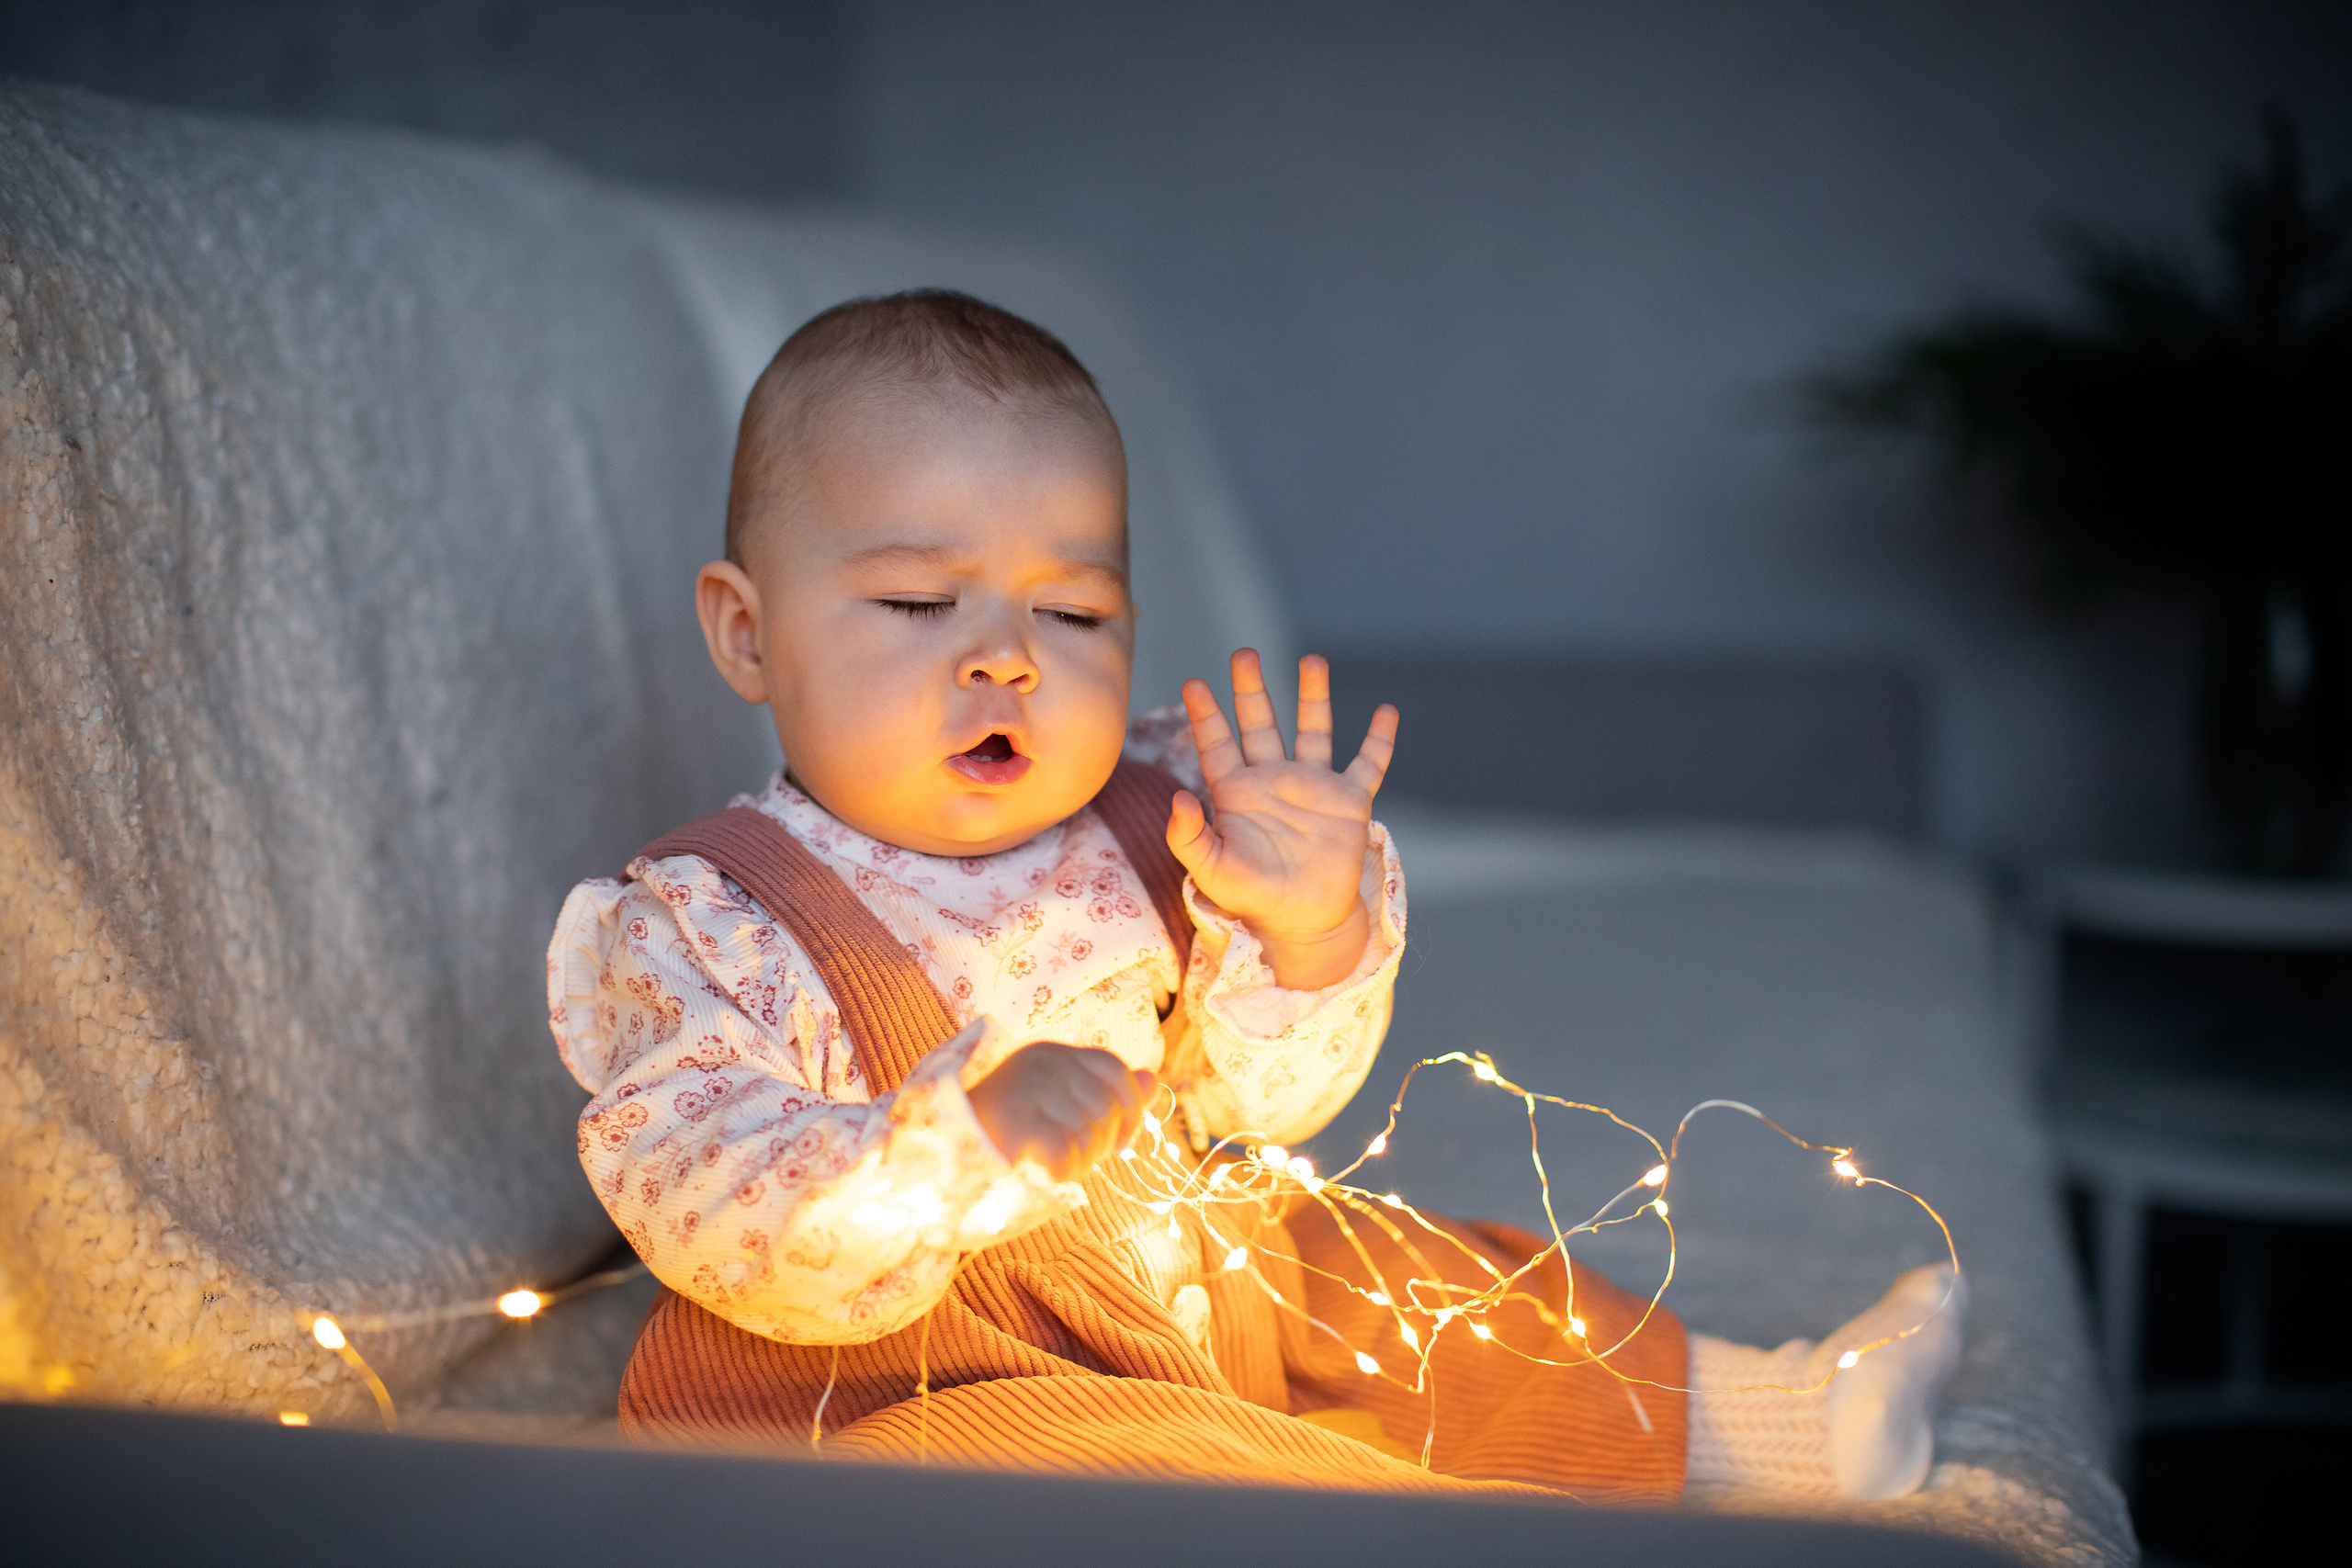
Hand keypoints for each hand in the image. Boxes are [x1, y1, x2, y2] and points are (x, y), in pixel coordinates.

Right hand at [966, 1042, 1155, 1181]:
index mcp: (1049, 1053)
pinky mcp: (1019, 1125)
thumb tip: (1154, 1079)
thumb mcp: (1059, 1105)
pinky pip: (1069, 1156)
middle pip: (1109, 1105)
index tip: (1119, 1140)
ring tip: (1045, 1161)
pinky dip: (1060, 1174)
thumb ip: (1107, 1092)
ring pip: (1092, 1133)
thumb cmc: (1005, 1136)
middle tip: (1069, 1155)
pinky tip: (1037, 1171)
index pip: (1114, 1068)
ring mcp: (1028, 1089)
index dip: (1129, 1107)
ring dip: (1080, 1161)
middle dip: (1101, 1142)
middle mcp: (1040, 1062)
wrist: (939, 1159)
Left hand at [1169, 650, 1397, 991]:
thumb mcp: (1211, 870)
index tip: (1195, 682)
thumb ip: (1189, 837)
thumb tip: (1179, 797)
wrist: (1303, 922)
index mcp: (1237, 792)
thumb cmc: (1252, 898)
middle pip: (1260, 723)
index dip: (1205, 714)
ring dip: (1312, 697)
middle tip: (1244, 653)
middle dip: (1251, 689)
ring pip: (1313, 730)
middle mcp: (1273, 780)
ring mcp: (1313, 787)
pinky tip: (1387, 711)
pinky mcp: (1349, 802)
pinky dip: (1378, 740)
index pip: (1218, 744)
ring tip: (1311, 660)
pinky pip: (1367, 764)